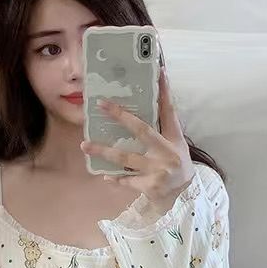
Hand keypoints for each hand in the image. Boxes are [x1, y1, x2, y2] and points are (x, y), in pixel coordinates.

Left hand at [80, 68, 194, 206]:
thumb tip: (152, 96)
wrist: (182, 195)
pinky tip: (105, 175)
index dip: (165, 92)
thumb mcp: (176, 143)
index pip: (169, 111)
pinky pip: (126, 181)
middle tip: (101, 104)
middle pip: (141, 130)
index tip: (159, 72)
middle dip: (121, 116)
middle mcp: (166, 152)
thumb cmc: (176, 164)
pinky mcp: (149, 186)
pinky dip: (116, 179)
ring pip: (125, 159)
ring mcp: (157, 170)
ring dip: (103, 152)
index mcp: (174, 138)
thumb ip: (164, 125)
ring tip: (84, 145)